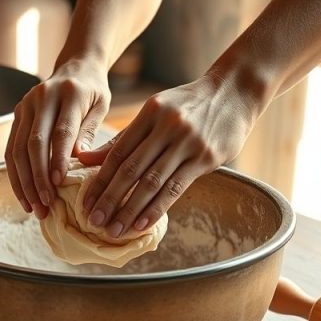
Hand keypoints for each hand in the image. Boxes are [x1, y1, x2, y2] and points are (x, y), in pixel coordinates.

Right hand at [5, 58, 111, 218]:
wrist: (76, 65)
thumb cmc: (93, 90)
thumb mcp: (102, 105)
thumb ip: (89, 131)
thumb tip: (78, 160)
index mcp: (69, 93)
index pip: (61, 130)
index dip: (58, 159)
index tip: (58, 184)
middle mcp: (42, 97)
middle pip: (34, 142)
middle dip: (37, 177)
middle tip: (45, 205)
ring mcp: (25, 105)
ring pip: (18, 149)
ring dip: (24, 182)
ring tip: (34, 207)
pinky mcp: (16, 114)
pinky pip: (11, 149)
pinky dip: (15, 175)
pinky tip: (24, 195)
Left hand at [76, 74, 259, 237]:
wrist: (235, 91)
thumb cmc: (189, 104)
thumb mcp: (155, 111)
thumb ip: (124, 137)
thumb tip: (86, 159)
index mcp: (149, 113)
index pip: (118, 152)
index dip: (99, 180)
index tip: (85, 202)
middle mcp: (166, 127)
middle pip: (131, 169)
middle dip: (109, 198)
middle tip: (93, 221)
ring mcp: (187, 143)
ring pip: (152, 182)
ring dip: (130, 209)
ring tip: (114, 230)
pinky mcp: (205, 157)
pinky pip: (176, 187)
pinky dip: (156, 208)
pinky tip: (141, 224)